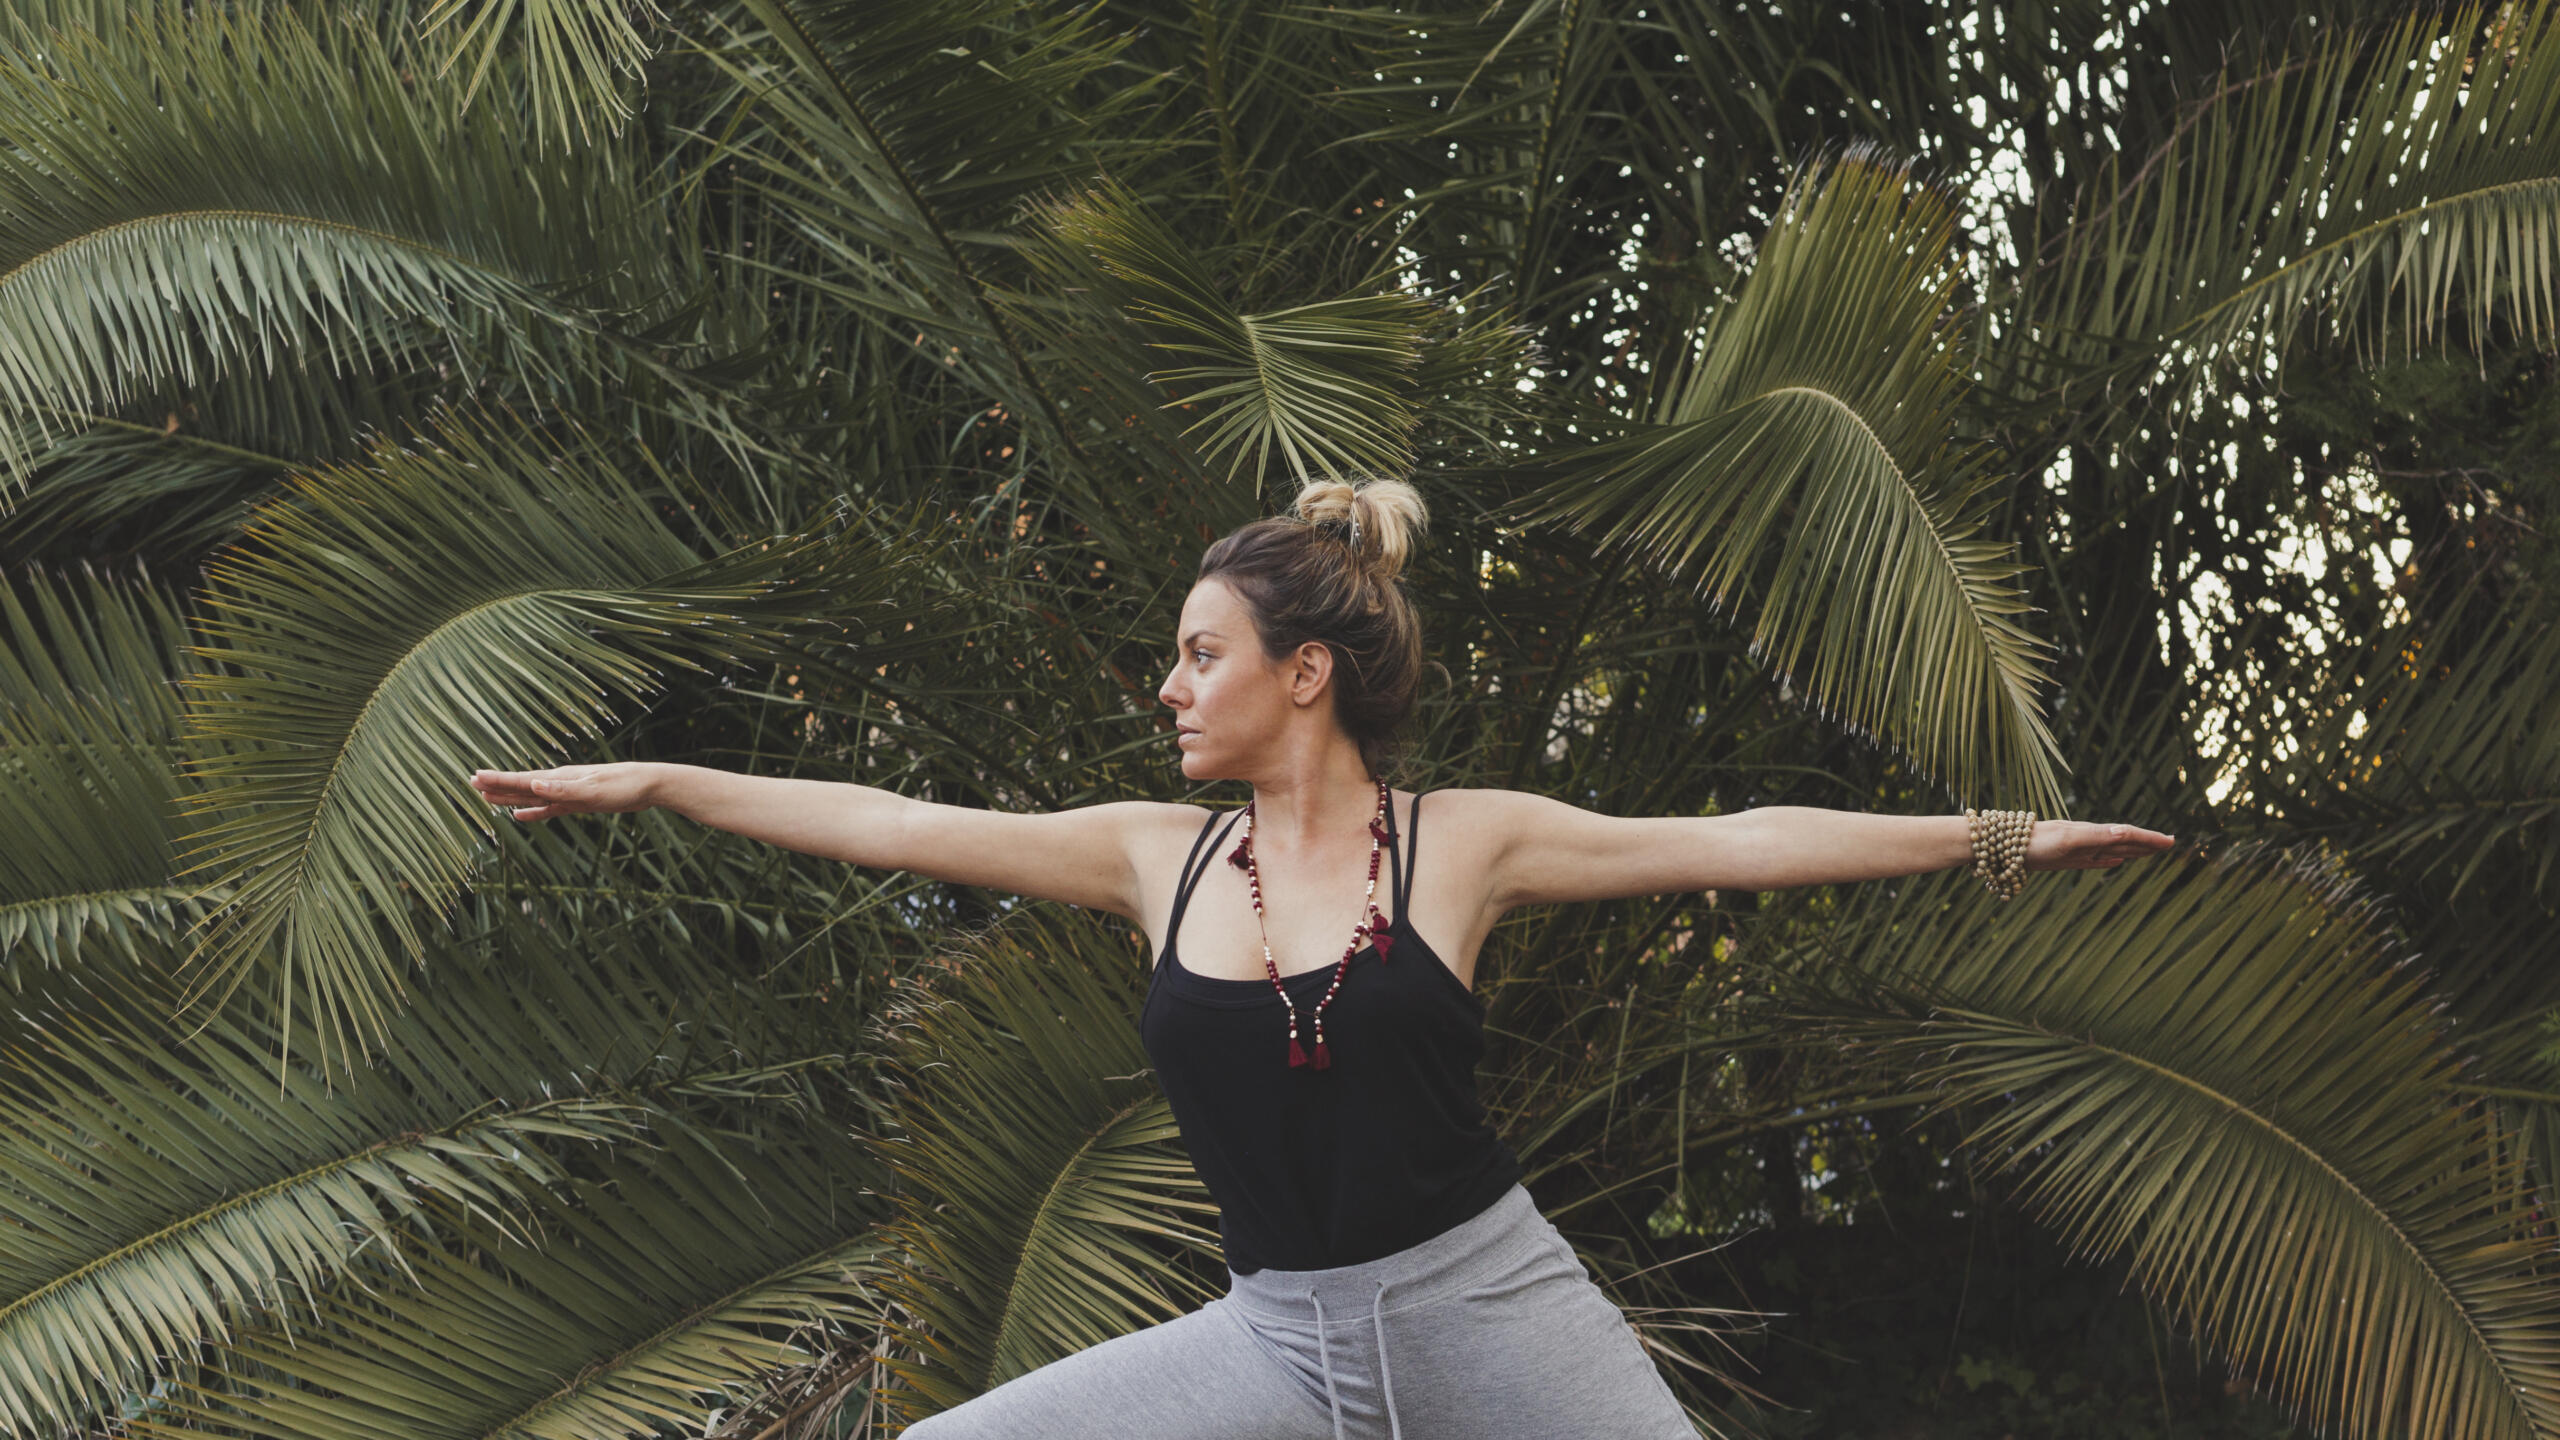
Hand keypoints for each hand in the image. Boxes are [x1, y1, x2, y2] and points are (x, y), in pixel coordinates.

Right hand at [469, 763, 657, 822]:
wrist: (648, 786)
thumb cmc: (623, 786)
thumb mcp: (592, 791)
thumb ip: (562, 791)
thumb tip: (534, 787)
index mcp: (560, 779)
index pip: (522, 779)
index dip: (498, 780)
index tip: (475, 777)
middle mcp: (560, 783)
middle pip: (521, 786)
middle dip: (497, 786)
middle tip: (472, 783)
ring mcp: (568, 793)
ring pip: (531, 797)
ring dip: (510, 798)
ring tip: (487, 798)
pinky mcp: (578, 803)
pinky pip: (549, 809)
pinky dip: (533, 812)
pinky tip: (521, 815)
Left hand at [2025, 819, 2175, 870]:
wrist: (2002, 846)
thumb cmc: (2034, 844)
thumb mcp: (2067, 840)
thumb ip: (2095, 836)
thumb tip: (2124, 833)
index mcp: (2091, 833)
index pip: (2126, 834)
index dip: (2148, 838)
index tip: (2170, 842)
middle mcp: (2086, 838)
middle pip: (2123, 840)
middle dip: (2146, 843)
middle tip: (2169, 844)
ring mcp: (2077, 848)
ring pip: (2111, 849)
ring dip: (2133, 850)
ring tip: (2150, 852)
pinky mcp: (2066, 859)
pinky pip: (2094, 859)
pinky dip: (2109, 860)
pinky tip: (2115, 861)